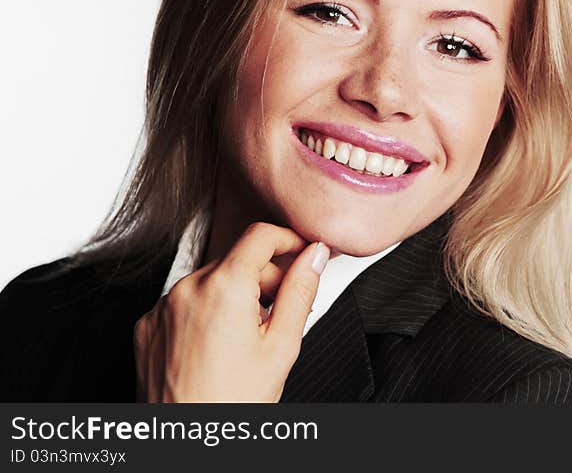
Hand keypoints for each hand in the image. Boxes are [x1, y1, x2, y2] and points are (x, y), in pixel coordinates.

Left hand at [133, 222, 328, 401]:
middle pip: (238, 260)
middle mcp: (187, 289)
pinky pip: (185, 302)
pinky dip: (206, 313)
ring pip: (212, 281)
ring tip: (248, 339)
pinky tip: (218, 346)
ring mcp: (162, 307)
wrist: (186, 445)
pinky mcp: (147, 325)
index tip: (302, 251)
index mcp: (224, 288)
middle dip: (265, 280)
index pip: (261, 235)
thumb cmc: (231, 405)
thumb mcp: (281, 346)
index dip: (289, 239)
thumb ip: (301, 291)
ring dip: (236, 297)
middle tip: (282, 315)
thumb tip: (315, 256)